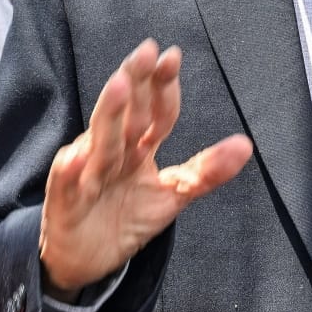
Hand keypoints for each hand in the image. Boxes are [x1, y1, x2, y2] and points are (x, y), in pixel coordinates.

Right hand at [38, 40, 252, 294]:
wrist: (85, 259)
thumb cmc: (126, 218)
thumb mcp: (173, 195)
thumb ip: (206, 171)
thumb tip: (246, 144)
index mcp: (138, 148)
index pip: (156, 112)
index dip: (164, 87)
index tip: (173, 56)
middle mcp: (113, 152)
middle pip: (126, 114)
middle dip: (135, 81)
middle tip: (145, 52)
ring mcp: (88, 174)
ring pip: (100, 141)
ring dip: (109, 113)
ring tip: (120, 86)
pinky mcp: (66, 201)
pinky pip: (67, 184)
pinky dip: (70, 170)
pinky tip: (75, 156)